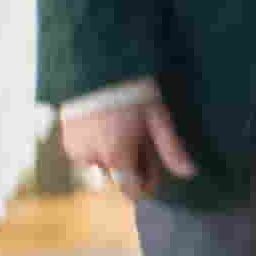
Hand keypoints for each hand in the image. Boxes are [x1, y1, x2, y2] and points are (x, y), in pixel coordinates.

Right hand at [60, 85, 197, 201]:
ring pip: (103, 164)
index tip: (155, 168)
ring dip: (113, 154)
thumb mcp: (157, 117)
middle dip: (132, 163)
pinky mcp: (66, 141)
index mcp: (116, 156)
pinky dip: (97, 145)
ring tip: (122, 125)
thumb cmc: (131, 90)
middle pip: (119, 175)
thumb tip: (189, 173)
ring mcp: (76, 150)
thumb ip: (170, 149)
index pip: (131, 191)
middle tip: (141, 134)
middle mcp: (92, 158)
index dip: (146, 184)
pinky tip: (105, 124)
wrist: (94, 64)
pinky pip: (86, 153)